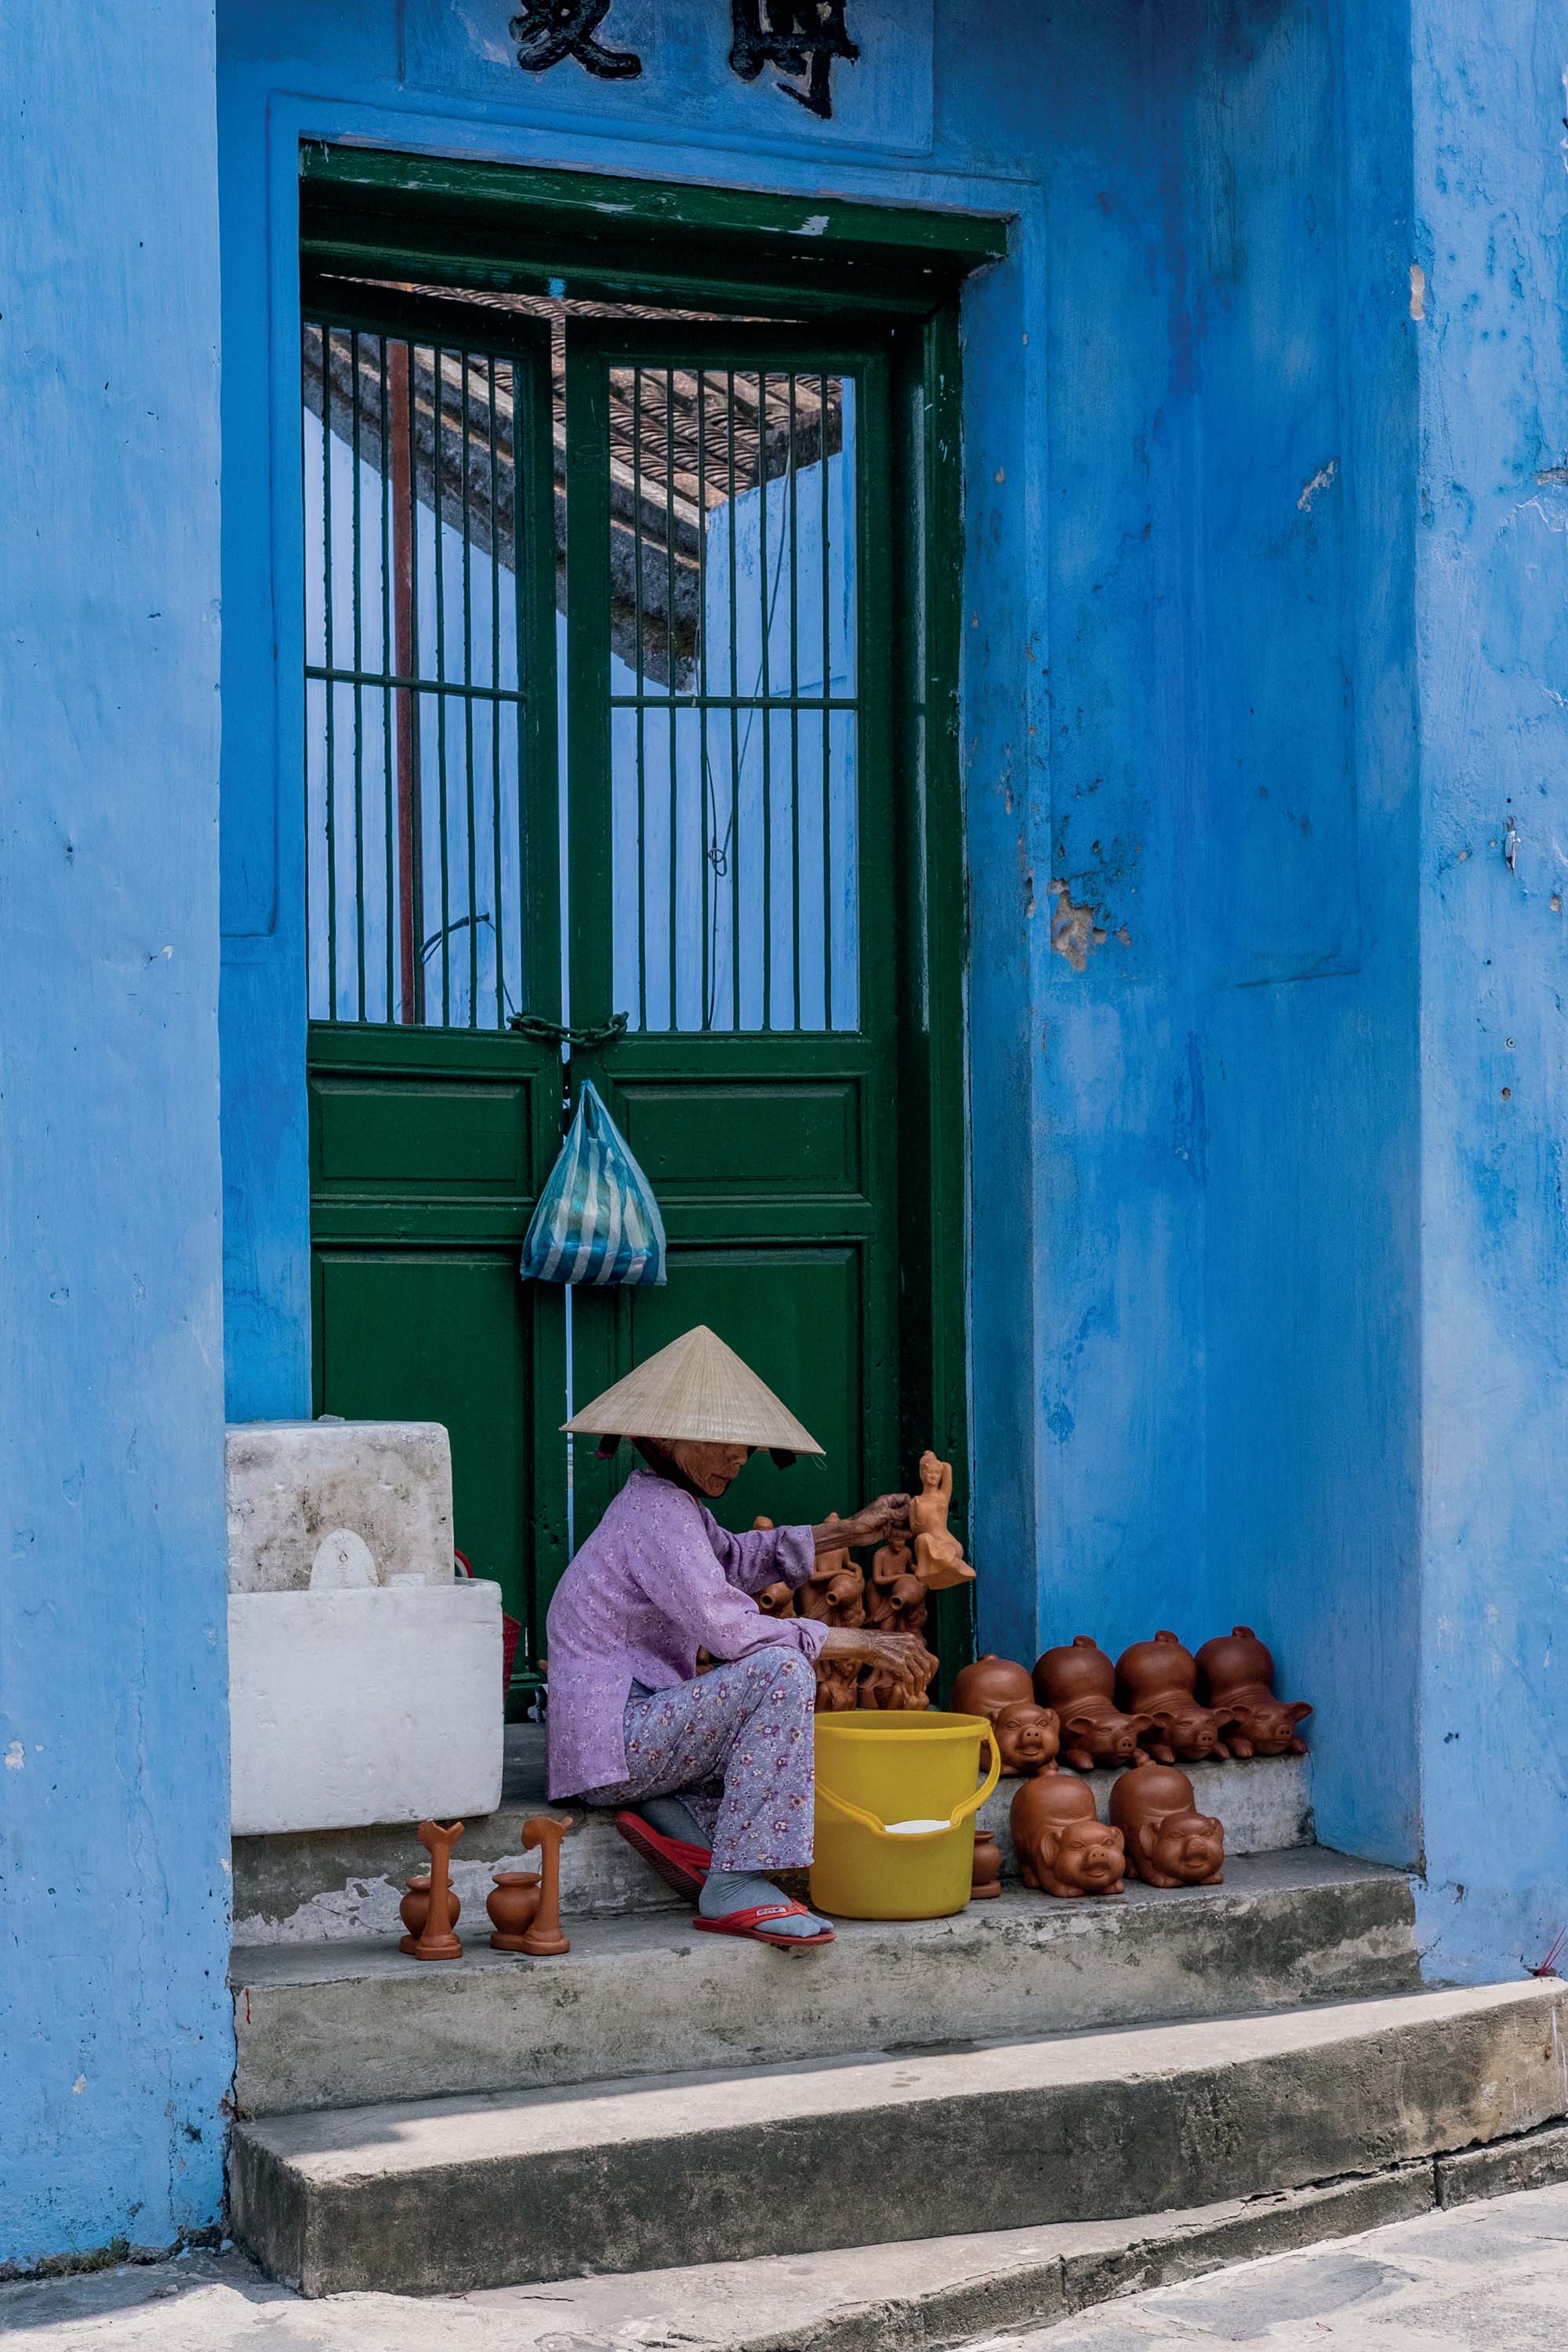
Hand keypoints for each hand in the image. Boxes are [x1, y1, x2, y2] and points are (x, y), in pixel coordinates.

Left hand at [817, 1492, 909, 1551]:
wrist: (855, 1532)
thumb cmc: (865, 1519)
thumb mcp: (884, 1514)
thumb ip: (898, 1512)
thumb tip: (911, 1509)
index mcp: (888, 1501)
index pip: (904, 1499)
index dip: (910, 1504)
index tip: (916, 1510)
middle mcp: (890, 1510)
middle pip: (905, 1512)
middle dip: (911, 1517)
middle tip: (917, 1522)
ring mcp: (889, 1521)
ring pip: (903, 1523)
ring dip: (908, 1526)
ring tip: (915, 1530)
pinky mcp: (888, 1531)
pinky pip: (898, 1532)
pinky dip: (903, 1534)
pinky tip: (909, 1536)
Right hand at [818, 1627, 935, 1692]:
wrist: (864, 1642)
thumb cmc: (874, 1642)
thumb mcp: (894, 1640)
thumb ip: (904, 1647)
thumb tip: (908, 1659)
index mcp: (912, 1639)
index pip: (926, 1656)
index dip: (926, 1669)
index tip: (924, 1678)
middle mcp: (912, 1645)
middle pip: (926, 1665)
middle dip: (925, 1678)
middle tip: (922, 1688)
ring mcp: (906, 1654)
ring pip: (920, 1674)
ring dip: (919, 1685)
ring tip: (916, 1692)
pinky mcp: (899, 1663)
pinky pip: (910, 1679)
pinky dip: (911, 1687)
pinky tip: (909, 1692)